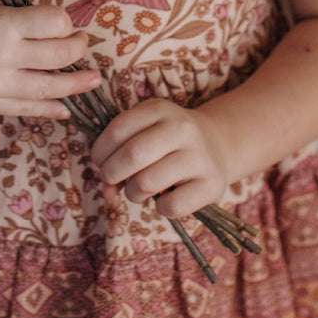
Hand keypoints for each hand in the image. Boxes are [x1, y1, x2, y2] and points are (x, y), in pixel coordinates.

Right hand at [0, 0, 99, 118]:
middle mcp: (2, 58)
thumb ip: (17, 17)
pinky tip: (65, 107)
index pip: (55, 22)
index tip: (64, 19)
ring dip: (75, 83)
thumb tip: (55, 26)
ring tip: (92, 80)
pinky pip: (26, 110)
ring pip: (49, 88)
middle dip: (76, 46)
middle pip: (59, 55)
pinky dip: (49, 109)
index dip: (65, 19)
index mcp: (2, 25)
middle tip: (81, 41)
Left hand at [89, 98, 231, 218]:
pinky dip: (160, 208)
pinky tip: (164, 198)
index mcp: (159, 109)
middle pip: (131, 156)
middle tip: (112, 179)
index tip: (100, 161)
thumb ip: (119, 150)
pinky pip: (170, 206)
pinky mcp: (211, 185)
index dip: (100, 152)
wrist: (217, 145)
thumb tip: (107, 188)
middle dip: (111, 174)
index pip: (117, 130)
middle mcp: (182, 129)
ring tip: (138, 190)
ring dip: (133, 193)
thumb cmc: (168, 141)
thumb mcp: (146, 130)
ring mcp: (199, 157)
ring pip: (147, 183)